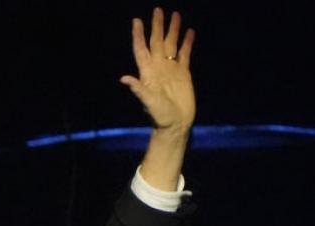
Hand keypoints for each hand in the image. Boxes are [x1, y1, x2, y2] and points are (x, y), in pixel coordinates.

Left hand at [120, 8, 195, 132]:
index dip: (139, 36)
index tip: (137, 21)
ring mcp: (171, 69)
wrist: (176, 125)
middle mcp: (159, 67)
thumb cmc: (160, 116)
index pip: (142, 49)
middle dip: (157, 26)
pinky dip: (187, 43)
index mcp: (148, 73)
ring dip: (173, 30)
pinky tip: (190, 32)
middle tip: (158, 10)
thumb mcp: (148, 102)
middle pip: (157, 42)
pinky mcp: (183, 74)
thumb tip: (124, 79)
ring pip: (172, 45)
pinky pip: (185, 54)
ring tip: (175, 15)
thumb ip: (138, 89)